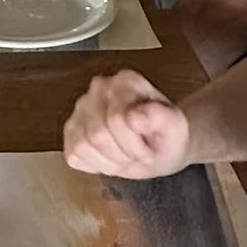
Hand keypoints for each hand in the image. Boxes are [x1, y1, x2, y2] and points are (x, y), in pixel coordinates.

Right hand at [64, 70, 190, 180]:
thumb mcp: (175, 129)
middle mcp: (99, 88)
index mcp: (126, 81)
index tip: (150, 149)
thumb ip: (161, 118)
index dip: (134, 144)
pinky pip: (73, 155)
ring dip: (108, 161)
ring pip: (82, 146)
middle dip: (122, 154)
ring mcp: (81, 108)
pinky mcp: (71, 129)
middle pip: (97, 134)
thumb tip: (136, 115)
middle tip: (138, 154)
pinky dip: (94, 165)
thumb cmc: (166, 136)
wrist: (160, 147)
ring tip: (125, 155)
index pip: (116, 119)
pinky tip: (110, 157)